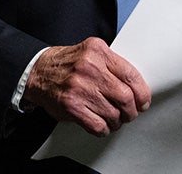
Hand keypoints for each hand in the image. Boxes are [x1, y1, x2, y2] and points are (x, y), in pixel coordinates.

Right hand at [23, 37, 150, 136]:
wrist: (38, 71)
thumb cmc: (68, 64)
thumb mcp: (91, 54)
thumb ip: (112, 66)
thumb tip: (137, 89)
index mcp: (98, 52)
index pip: (131, 75)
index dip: (142, 93)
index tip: (143, 101)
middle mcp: (89, 68)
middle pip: (125, 97)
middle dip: (131, 110)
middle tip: (129, 113)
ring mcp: (79, 88)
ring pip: (114, 114)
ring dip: (117, 121)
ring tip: (113, 118)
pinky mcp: (71, 106)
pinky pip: (99, 126)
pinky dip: (104, 129)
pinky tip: (101, 124)